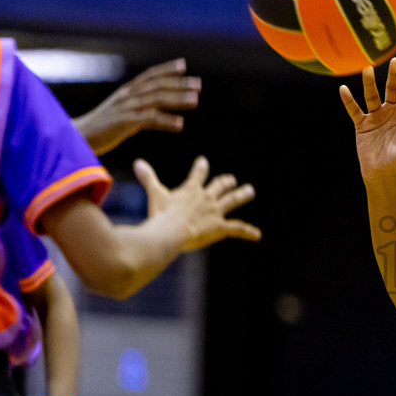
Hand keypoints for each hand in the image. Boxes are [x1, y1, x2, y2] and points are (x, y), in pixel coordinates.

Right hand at [72, 59, 200, 155]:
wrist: (78, 137)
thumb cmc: (101, 128)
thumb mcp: (121, 115)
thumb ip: (137, 112)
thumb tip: (153, 116)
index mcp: (126, 92)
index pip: (149, 75)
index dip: (166, 69)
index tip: (183, 65)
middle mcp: (127, 96)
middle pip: (157, 85)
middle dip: (179, 83)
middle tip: (199, 84)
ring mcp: (126, 108)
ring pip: (156, 99)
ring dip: (178, 99)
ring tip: (196, 100)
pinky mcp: (124, 122)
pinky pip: (149, 119)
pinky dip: (166, 121)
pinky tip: (180, 124)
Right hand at [134, 156, 259, 250]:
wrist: (171, 232)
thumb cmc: (160, 214)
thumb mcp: (155, 194)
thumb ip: (148, 178)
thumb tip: (137, 162)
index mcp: (191, 190)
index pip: (198, 175)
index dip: (201, 167)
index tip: (204, 160)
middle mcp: (206, 198)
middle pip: (219, 186)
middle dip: (225, 182)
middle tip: (232, 179)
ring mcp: (215, 212)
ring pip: (232, 201)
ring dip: (242, 195)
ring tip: (250, 191)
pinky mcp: (220, 227)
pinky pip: (237, 229)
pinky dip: (248, 231)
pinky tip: (258, 235)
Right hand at [339, 58, 395, 181]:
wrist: (382, 174)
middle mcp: (391, 111)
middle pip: (391, 90)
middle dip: (394, 76)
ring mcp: (376, 116)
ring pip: (372, 96)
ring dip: (369, 83)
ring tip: (367, 69)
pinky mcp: (362, 124)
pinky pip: (354, 110)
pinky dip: (349, 101)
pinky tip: (344, 89)